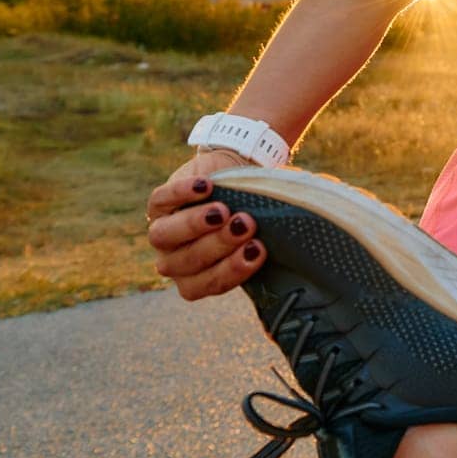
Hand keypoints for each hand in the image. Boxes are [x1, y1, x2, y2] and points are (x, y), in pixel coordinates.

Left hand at [145, 148, 266, 300]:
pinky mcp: (158, 203)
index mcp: (199, 277)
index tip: (258, 249)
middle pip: (186, 262)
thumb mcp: (264, 231)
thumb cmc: (254, 210)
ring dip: (194, 225)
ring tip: (224, 209)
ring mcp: (163, 232)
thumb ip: (272, 247)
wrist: (235, 174)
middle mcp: (176, 261)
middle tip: (246, 224)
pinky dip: (182, 194)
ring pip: (163, 237)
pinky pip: (161, 201)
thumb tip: (298, 258)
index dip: (230, 270)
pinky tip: (207, 186)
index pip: (207, 284)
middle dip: (217, 245)